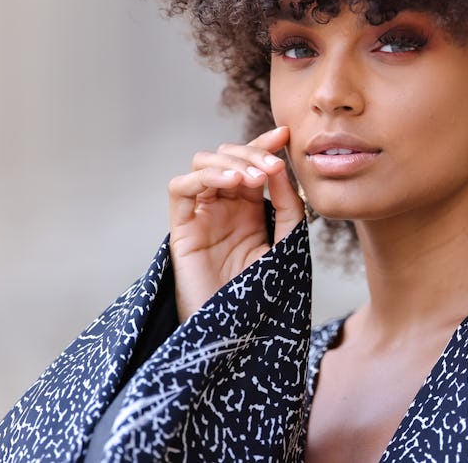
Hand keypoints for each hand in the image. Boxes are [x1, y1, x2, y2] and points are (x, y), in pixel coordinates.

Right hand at [167, 125, 303, 320]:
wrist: (238, 334)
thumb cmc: (262, 293)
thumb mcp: (285, 242)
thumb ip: (287, 205)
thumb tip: (279, 165)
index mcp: (248, 206)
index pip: (252, 162)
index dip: (265, 143)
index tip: (286, 134)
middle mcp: (223, 205)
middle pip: (227, 155)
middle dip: (251, 152)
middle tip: (272, 166)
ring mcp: (201, 215)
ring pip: (202, 164)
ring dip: (229, 162)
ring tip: (254, 178)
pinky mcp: (182, 229)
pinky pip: (180, 188)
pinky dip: (204, 177)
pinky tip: (231, 183)